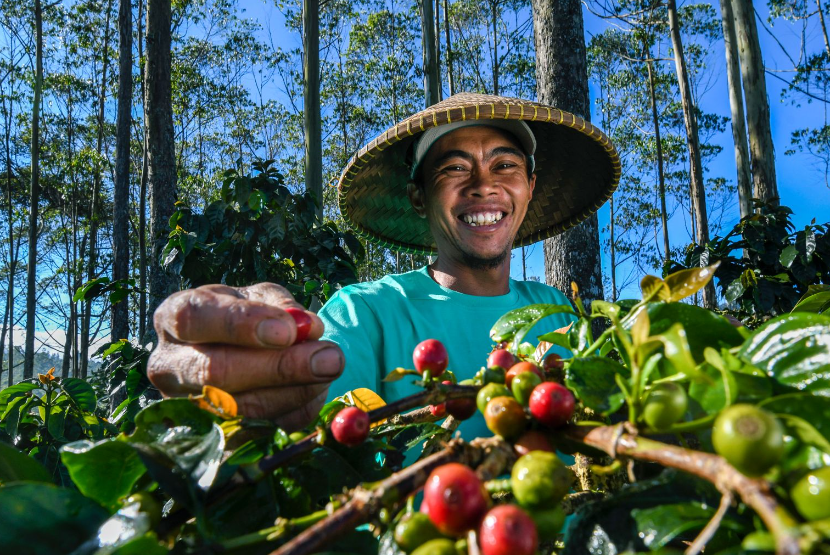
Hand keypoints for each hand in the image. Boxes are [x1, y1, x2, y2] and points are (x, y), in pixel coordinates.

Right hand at [147, 283, 343, 429]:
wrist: (241, 350)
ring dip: (294, 392)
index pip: (194, 318)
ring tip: (331, 368)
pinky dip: (293, 412)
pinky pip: (257, 432)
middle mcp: (169, 365)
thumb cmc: (249, 316)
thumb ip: (283, 307)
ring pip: (239, 408)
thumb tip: (307, 330)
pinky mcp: (209, 437)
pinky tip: (315, 390)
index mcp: (174, 317)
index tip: (287, 331)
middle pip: (216, 372)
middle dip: (279, 367)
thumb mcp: (262, 297)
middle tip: (330, 358)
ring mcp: (185, 406)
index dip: (241, 325)